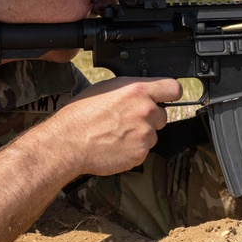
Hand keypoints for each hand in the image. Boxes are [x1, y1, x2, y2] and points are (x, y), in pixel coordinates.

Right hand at [49, 77, 182, 175]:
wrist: (68, 143)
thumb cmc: (81, 115)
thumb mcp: (105, 88)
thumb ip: (130, 89)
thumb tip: (142, 91)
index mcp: (138, 91)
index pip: (174, 88)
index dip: (171, 93)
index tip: (168, 97)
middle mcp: (145, 111)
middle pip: (163, 114)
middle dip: (150, 117)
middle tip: (128, 120)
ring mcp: (144, 134)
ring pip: (153, 134)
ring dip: (141, 135)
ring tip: (117, 134)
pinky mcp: (140, 153)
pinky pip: (144, 150)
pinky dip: (133, 149)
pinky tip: (116, 145)